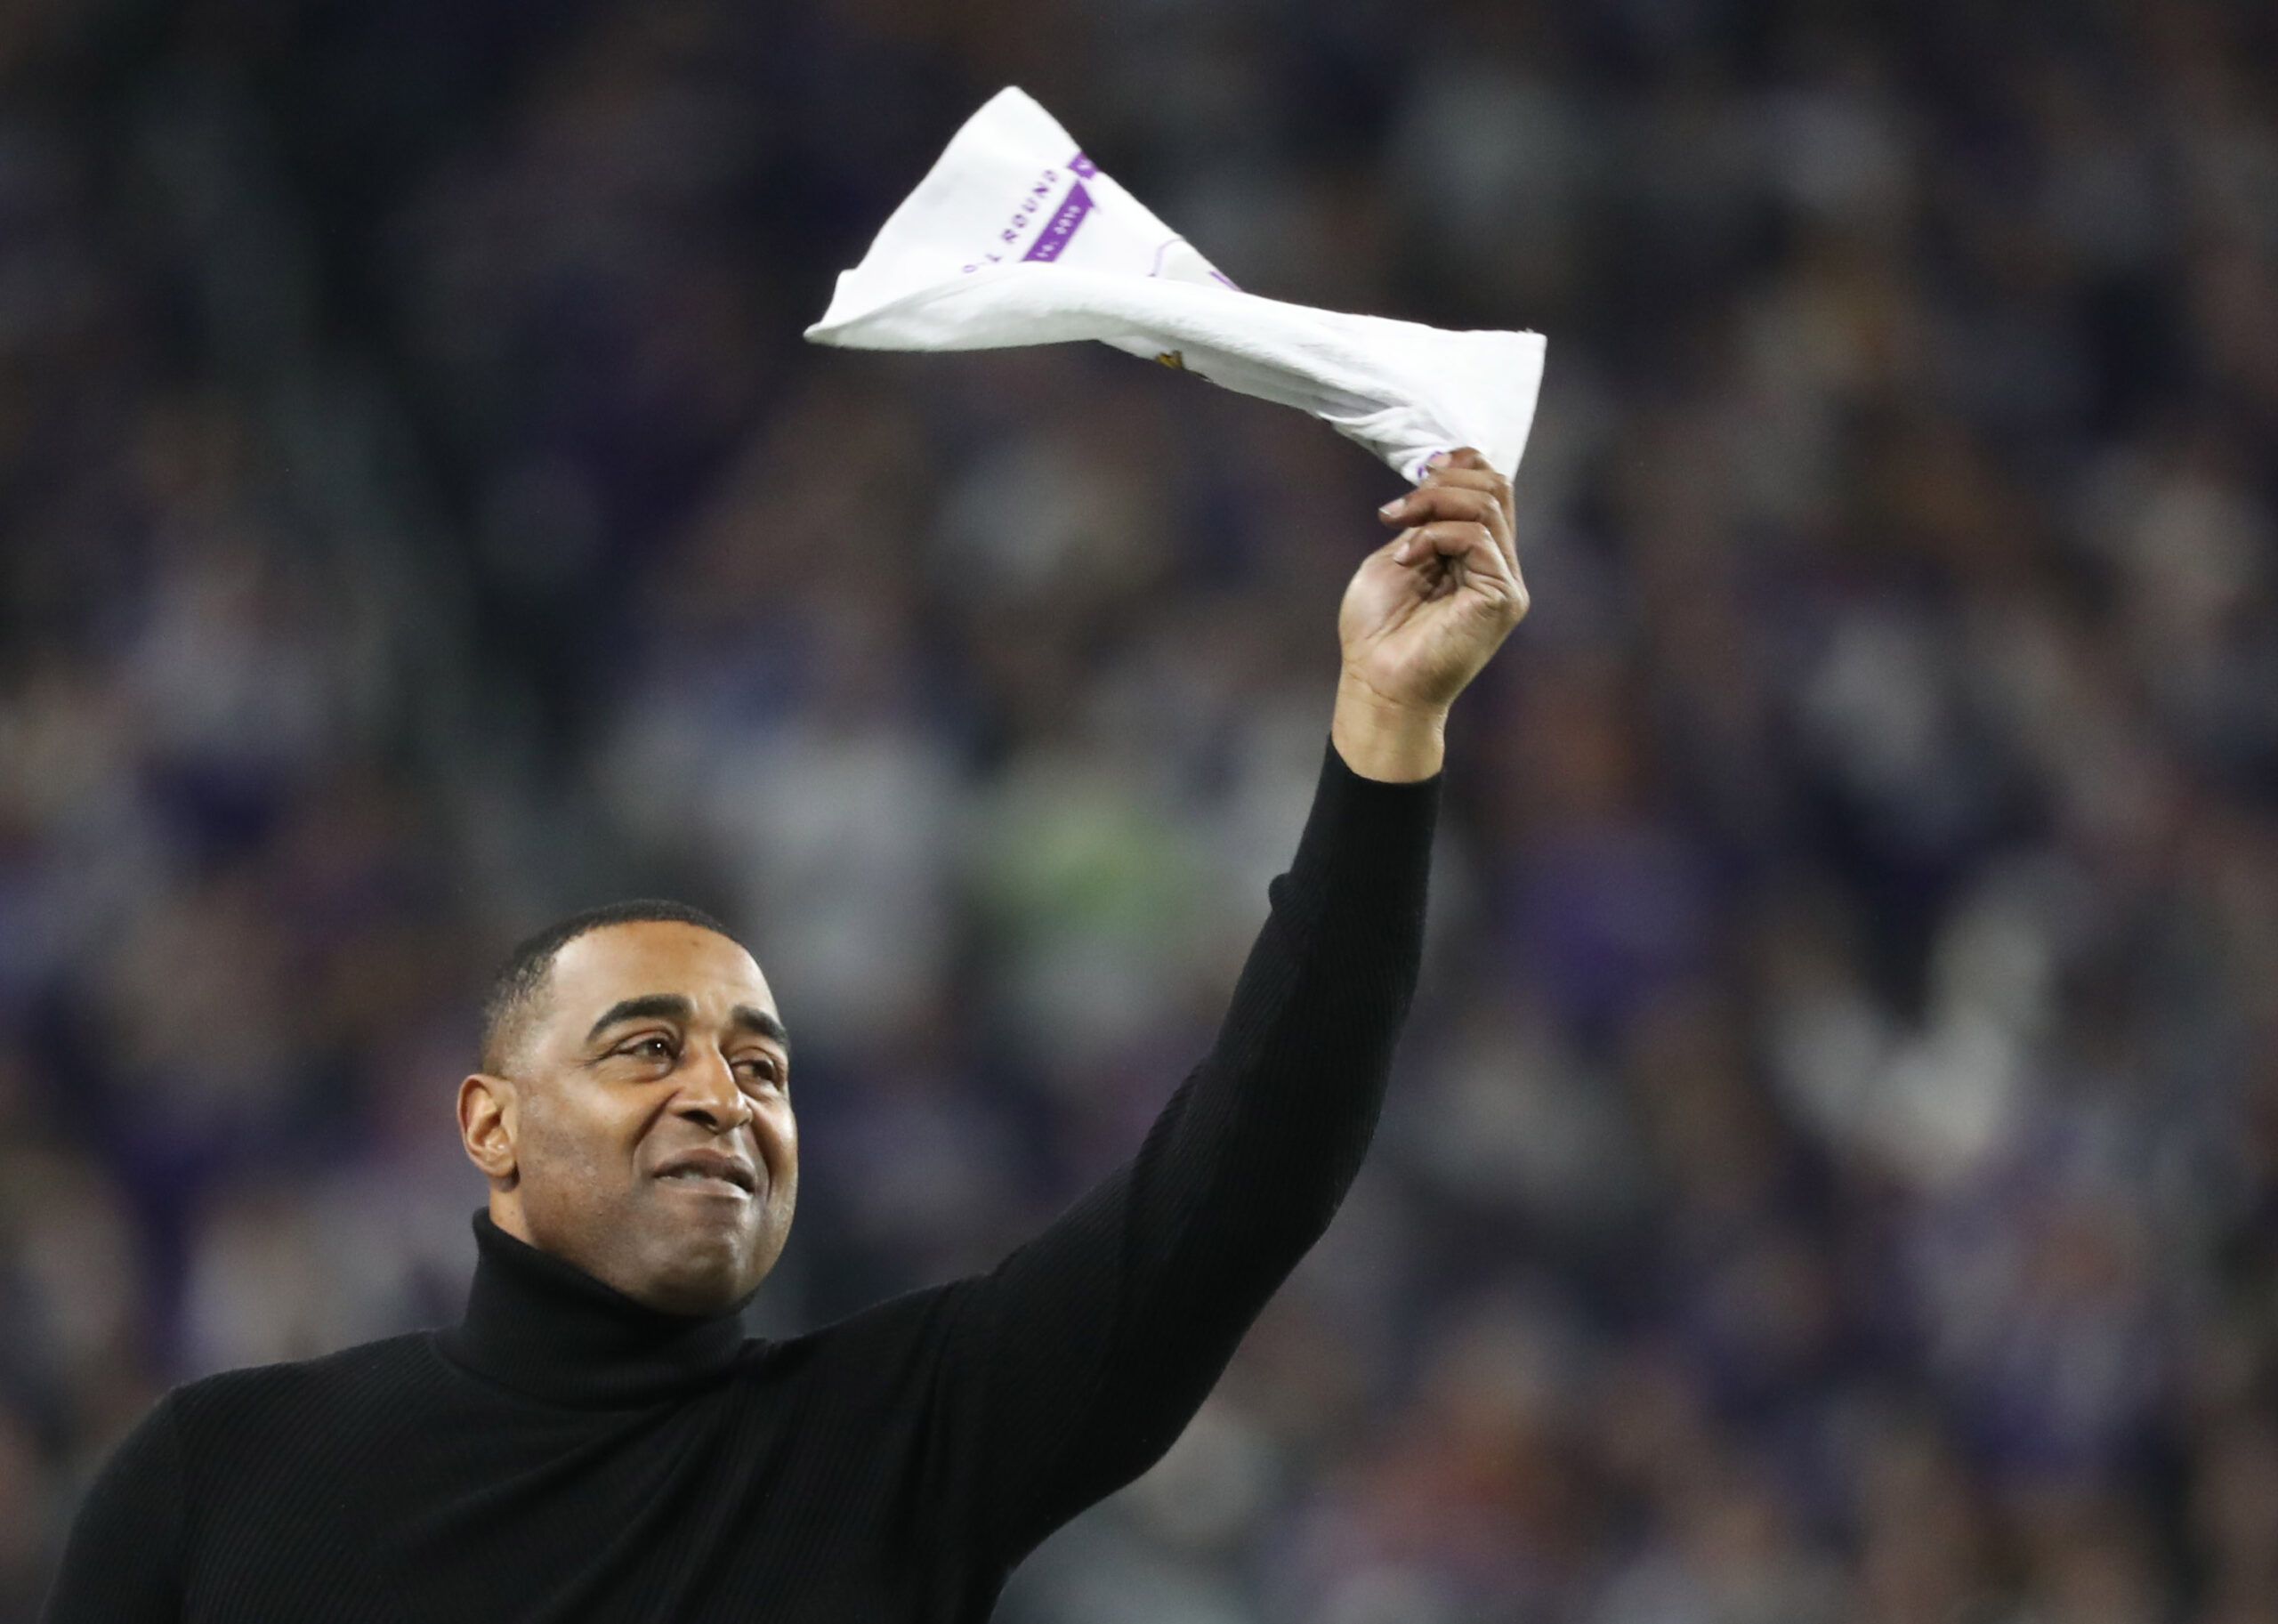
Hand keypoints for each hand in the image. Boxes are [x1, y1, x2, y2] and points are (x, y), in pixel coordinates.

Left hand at [1338, 448, 1528, 715]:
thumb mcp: (1397, 556)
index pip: (1492, 488)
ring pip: (1489, 504)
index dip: (1462, 464)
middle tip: (1398, 506)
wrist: (1377, 684)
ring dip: (1433, 502)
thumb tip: (1437, 477)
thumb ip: (1424, 521)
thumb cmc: (1377, 631)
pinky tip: (1406, 557)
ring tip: (1395, 521)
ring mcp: (1504, 582)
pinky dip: (1434, 535)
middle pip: (1497, 487)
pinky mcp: (1502, 597)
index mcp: (1476, 555)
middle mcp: (1498, 565)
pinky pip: (1477, 537)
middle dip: (1443, 481)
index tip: (1421, 467)